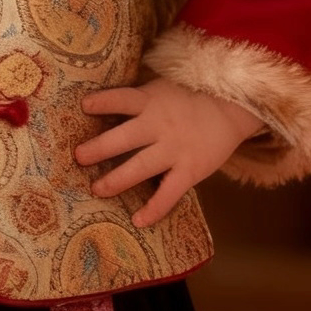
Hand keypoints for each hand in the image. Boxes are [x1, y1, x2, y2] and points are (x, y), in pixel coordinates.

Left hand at [75, 77, 263, 226]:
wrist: (231, 108)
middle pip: (125, 138)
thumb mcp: (161, 89)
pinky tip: (138, 221)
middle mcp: (160, 125)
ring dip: (116, 179)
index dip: (104, 102)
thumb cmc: (187, 98)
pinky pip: (169, 193)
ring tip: (97, 189)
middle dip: (99, 148)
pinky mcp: (190, 170)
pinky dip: (154, 209)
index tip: (84, 105)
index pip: (123, 99)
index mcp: (150, 101)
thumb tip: (99, 109)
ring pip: (141, 167)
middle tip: (79, 157)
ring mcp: (174, 149)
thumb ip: (137, 100)